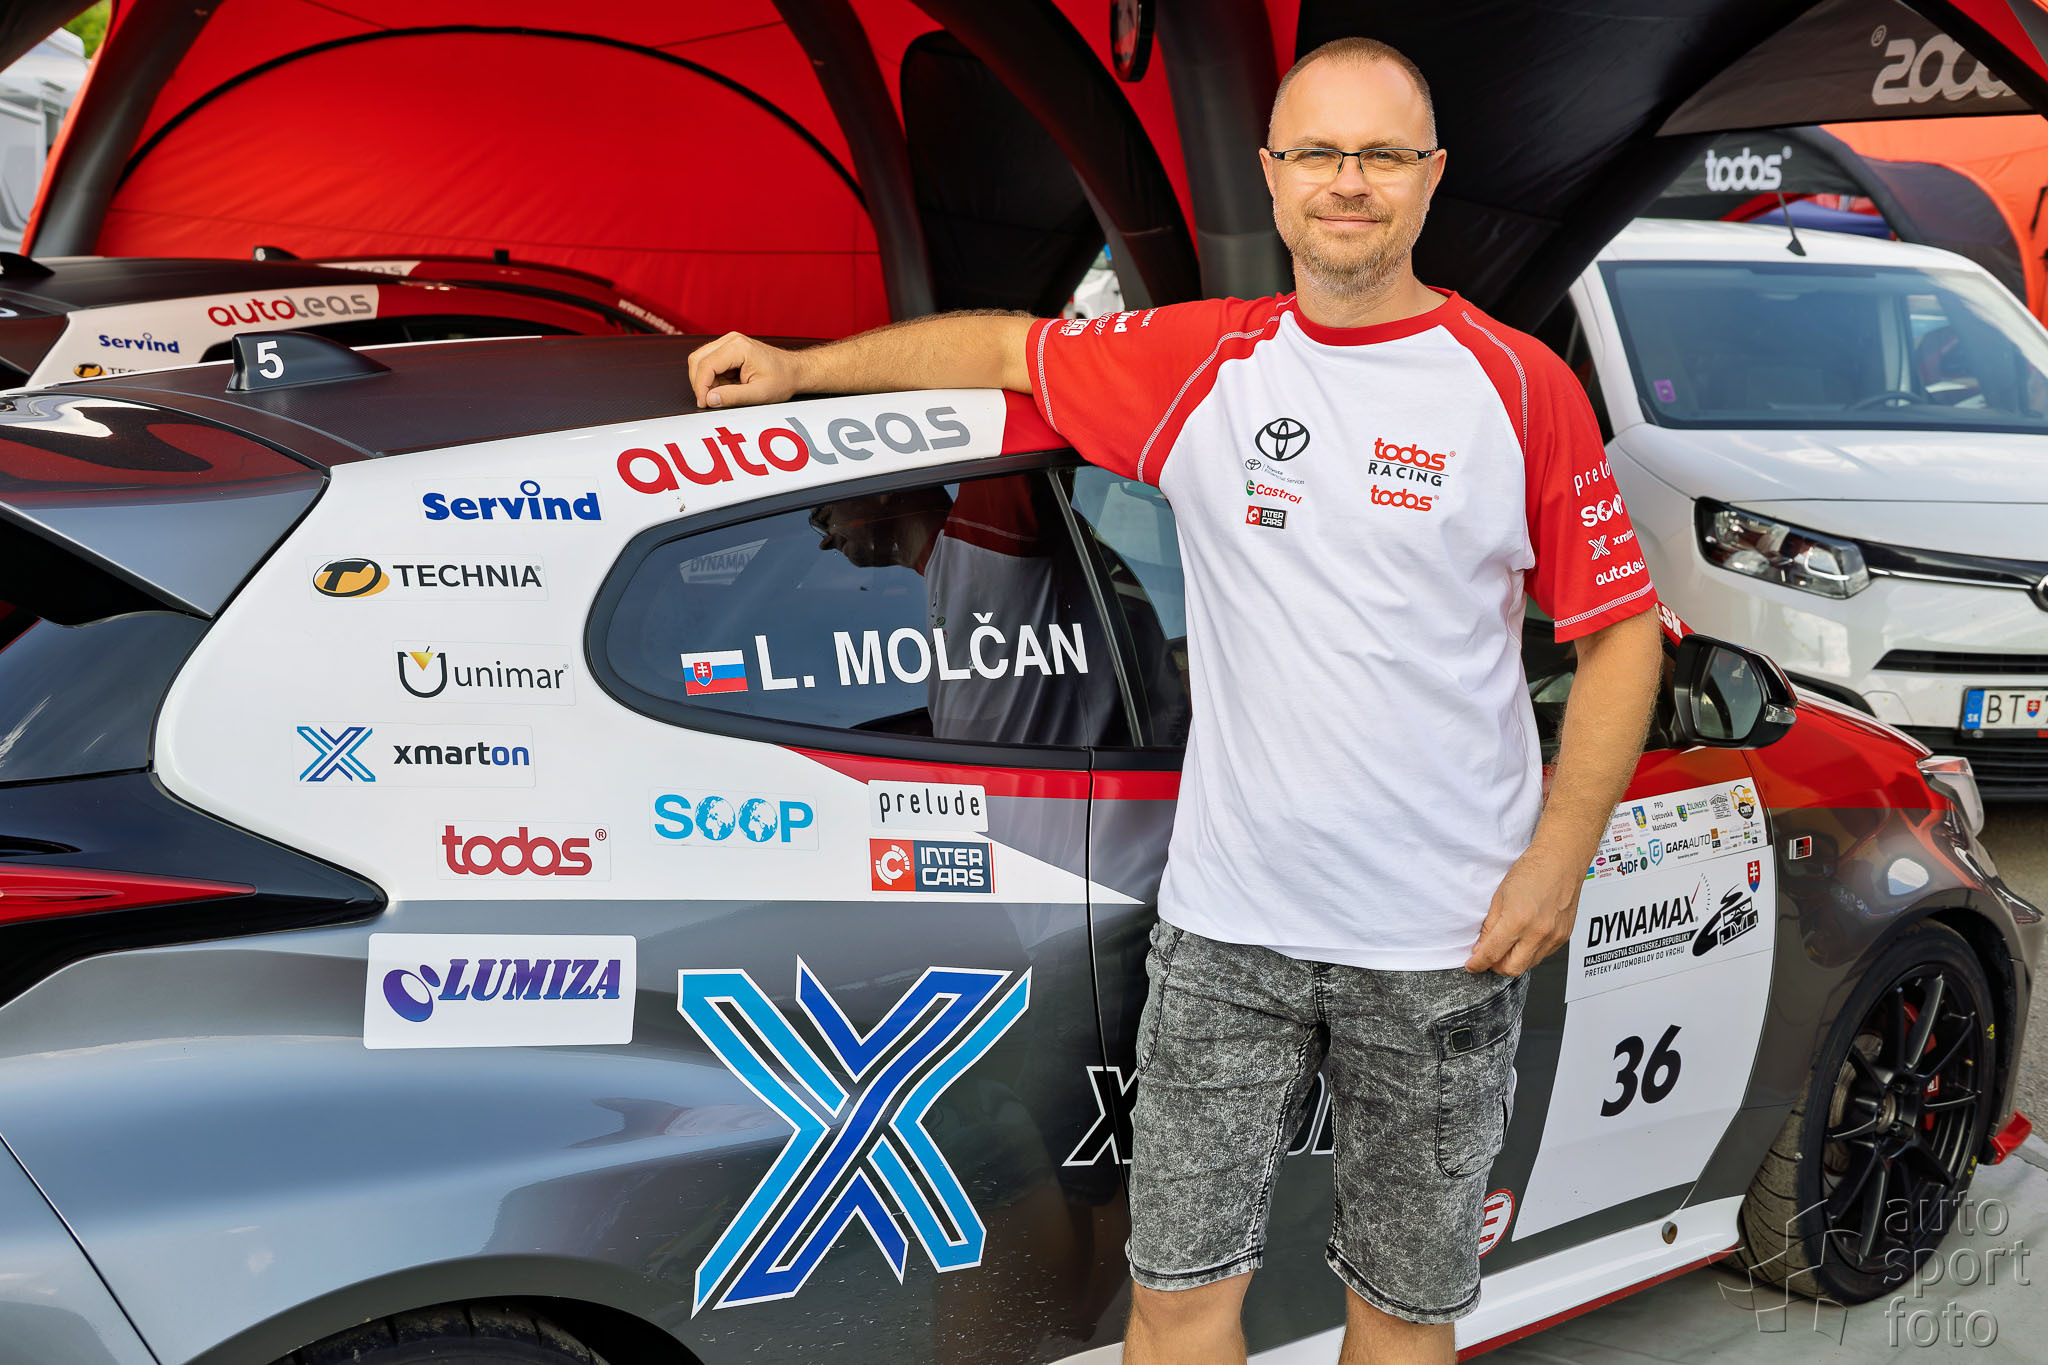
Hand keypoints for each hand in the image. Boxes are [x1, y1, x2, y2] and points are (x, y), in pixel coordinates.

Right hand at [687, 332, 801, 409]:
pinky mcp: (727, 349)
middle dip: (699, 383)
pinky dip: (711, 378)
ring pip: (700, 360)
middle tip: (708, 402)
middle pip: (697, 359)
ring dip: (704, 380)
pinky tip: (726, 388)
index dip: (700, 387)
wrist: (794, 370)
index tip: (704, 404)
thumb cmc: (782, 380)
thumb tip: (709, 399)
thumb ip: (733, 397)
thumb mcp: (759, 394)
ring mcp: (728, 342)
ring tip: (721, 395)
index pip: (706, 365)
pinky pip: (709, 363)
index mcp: (738, 347)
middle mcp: (730, 340)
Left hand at [1464, 845, 1583, 975]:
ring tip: (1506, 946)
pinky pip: (1543, 955)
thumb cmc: (1532, 871)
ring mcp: (1553, 936)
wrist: (1561, 860)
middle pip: (1511, 968)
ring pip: (1528, 965)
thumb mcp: (1499, 896)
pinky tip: (1524, 939)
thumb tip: (1481, 948)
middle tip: (1488, 957)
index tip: (1472, 965)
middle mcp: (1538, 932)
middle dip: (1495, 967)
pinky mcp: (1564, 937)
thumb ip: (1490, 926)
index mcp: (1518, 920)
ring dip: (1514, 961)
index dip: (1477, 964)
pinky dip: (1530, 953)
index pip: (1492, 954)